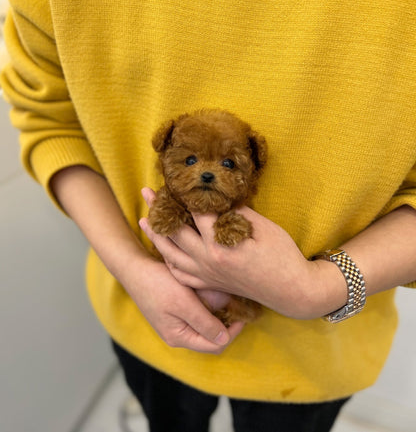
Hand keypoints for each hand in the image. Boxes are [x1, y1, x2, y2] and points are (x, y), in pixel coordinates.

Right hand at [123, 254, 243, 352]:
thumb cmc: (157, 285)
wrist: (135, 268)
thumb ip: (204, 322)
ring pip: (206, 320)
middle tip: (234, 301)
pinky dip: (206, 301)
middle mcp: (179, 333)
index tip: (243, 315)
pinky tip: (208, 287)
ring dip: (216, 308)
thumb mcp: (184, 303)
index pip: (214, 345)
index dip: (232, 332)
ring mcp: (177, 321)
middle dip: (225, 318)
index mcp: (179, 337)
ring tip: (221, 291)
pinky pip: (198, 310)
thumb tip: (224, 339)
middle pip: (211, 334)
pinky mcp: (176, 309)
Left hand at [140, 188, 346, 319]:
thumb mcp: (263, 226)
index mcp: (220, 243)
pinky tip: (165, 253)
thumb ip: (237, 211)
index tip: (175, 180)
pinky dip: (169, 262)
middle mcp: (207, 260)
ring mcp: (207, 275)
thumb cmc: (282, 256)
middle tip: (146, 192)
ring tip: (144, 221)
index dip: (185, 194)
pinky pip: (182, 275)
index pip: (196, 212)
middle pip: (176, 230)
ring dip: (156, 236)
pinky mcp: (211, 285)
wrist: (291, 291)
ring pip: (172, 254)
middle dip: (160, 209)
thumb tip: (220, 198)